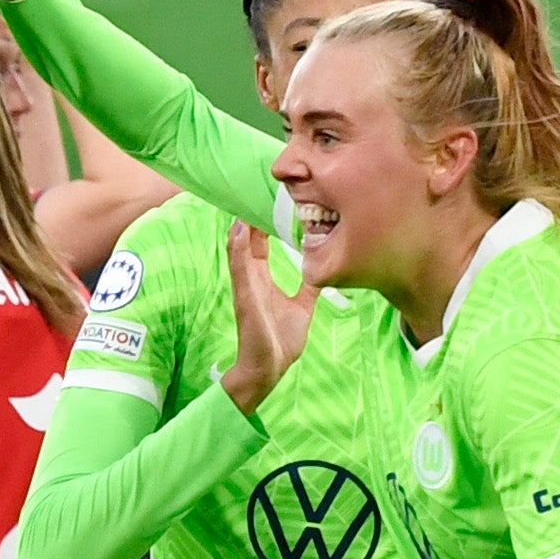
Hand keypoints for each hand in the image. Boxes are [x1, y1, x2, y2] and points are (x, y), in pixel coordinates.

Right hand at [216, 219, 307, 413]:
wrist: (270, 368)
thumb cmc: (280, 340)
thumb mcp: (302, 306)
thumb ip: (308, 287)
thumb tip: (321, 271)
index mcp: (262, 279)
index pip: (261, 244)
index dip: (265, 223)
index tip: (273, 201)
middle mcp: (251, 278)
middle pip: (248, 240)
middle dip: (252, 216)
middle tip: (259, 190)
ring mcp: (245, 286)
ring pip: (239, 248)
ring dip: (241, 226)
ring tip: (244, 201)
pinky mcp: (244, 297)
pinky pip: (239, 268)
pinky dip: (238, 248)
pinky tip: (239, 230)